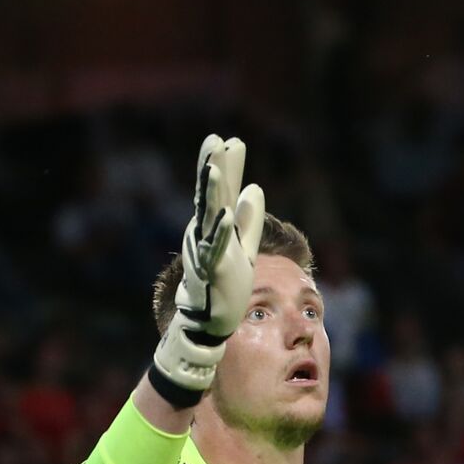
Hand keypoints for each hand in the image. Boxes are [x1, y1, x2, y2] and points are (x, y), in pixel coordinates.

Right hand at [151, 135, 264, 402]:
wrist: (209, 324)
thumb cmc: (225, 285)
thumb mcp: (243, 248)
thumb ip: (249, 220)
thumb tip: (255, 188)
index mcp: (217, 228)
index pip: (223, 192)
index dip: (227, 166)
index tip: (231, 139)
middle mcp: (208, 235)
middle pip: (212, 197)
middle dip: (214, 168)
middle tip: (216, 140)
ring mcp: (208, 252)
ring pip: (209, 218)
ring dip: (213, 194)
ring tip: (215, 168)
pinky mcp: (213, 272)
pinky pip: (216, 249)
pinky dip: (222, 232)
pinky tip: (227, 214)